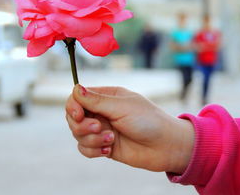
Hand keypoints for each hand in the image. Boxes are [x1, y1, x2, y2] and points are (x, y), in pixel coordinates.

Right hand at [65, 85, 194, 173]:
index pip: (77, 97)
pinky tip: (109, 150)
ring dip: (92, 139)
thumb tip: (75, 88)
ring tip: (110, 140)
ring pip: (78, 134)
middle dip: (82, 125)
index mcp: (105, 97)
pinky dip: (94, 151)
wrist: (166, 146)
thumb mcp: (121, 107)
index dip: (73, 106)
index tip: (79, 115)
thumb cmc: (148, 121)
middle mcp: (101, 112)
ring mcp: (101, 130)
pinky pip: (85, 149)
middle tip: (99, 127)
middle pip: (73, 117)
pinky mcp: (103, 146)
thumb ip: (96, 101)